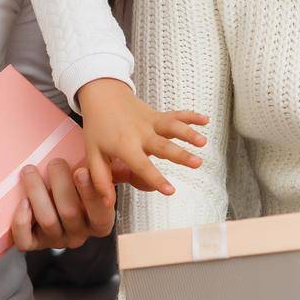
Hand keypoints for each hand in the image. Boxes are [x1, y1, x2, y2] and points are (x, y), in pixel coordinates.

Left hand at [11, 158, 114, 250]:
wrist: (57, 189)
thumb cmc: (81, 181)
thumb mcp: (103, 177)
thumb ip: (117, 173)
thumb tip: (136, 168)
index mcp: (101, 222)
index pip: (100, 214)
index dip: (89, 193)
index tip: (82, 170)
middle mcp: (80, 234)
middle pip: (70, 213)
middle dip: (61, 184)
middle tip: (55, 162)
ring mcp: (56, 239)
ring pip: (48, 221)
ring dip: (37, 192)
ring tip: (30, 171)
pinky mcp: (35, 242)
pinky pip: (25, 240)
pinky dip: (21, 221)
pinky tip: (23, 202)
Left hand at [77, 78, 207, 197]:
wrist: (101, 95)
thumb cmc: (98, 127)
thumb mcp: (93, 154)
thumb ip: (101, 180)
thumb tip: (108, 204)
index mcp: (124, 146)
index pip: (142, 165)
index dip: (156, 178)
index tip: (171, 191)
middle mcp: (140, 133)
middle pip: (162, 145)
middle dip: (180, 154)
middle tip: (197, 163)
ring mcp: (150, 122)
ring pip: (171, 127)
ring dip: (188, 133)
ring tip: (203, 142)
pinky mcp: (156, 114)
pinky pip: (175, 114)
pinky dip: (191, 116)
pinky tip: (205, 120)